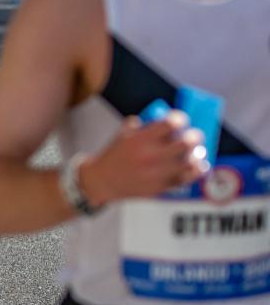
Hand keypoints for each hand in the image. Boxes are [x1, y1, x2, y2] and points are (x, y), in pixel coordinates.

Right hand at [77, 112, 206, 205]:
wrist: (104, 181)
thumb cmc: (114, 156)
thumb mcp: (122, 135)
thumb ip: (140, 125)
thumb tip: (160, 119)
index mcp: (140, 139)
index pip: (169, 124)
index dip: (180, 119)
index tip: (181, 119)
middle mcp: (151, 155)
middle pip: (185, 143)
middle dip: (195, 136)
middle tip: (195, 135)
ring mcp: (157, 172)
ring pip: (190, 162)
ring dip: (197, 154)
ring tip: (198, 151)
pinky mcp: (161, 186)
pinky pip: (186, 178)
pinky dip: (196, 171)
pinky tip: (200, 165)